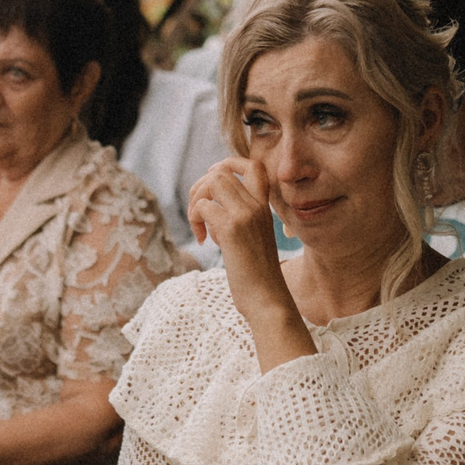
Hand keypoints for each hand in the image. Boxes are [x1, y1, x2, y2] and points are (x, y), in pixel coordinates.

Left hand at [186, 158, 286, 306]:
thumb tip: (208, 208)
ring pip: (211, 183)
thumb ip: (237, 219)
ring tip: (199, 227)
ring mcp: (246, 215)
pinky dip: (196, 221)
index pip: (253, 165)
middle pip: (221, 171)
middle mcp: (257, 206)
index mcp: (264, 207)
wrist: (268, 301)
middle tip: (198, 215)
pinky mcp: (233, 229)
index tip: (212, 183)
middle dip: (200, 188)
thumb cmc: (257, 276)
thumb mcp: (252, 239)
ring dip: (196, 202)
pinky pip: (203, 207)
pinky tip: (205, 242)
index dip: (228, 164)